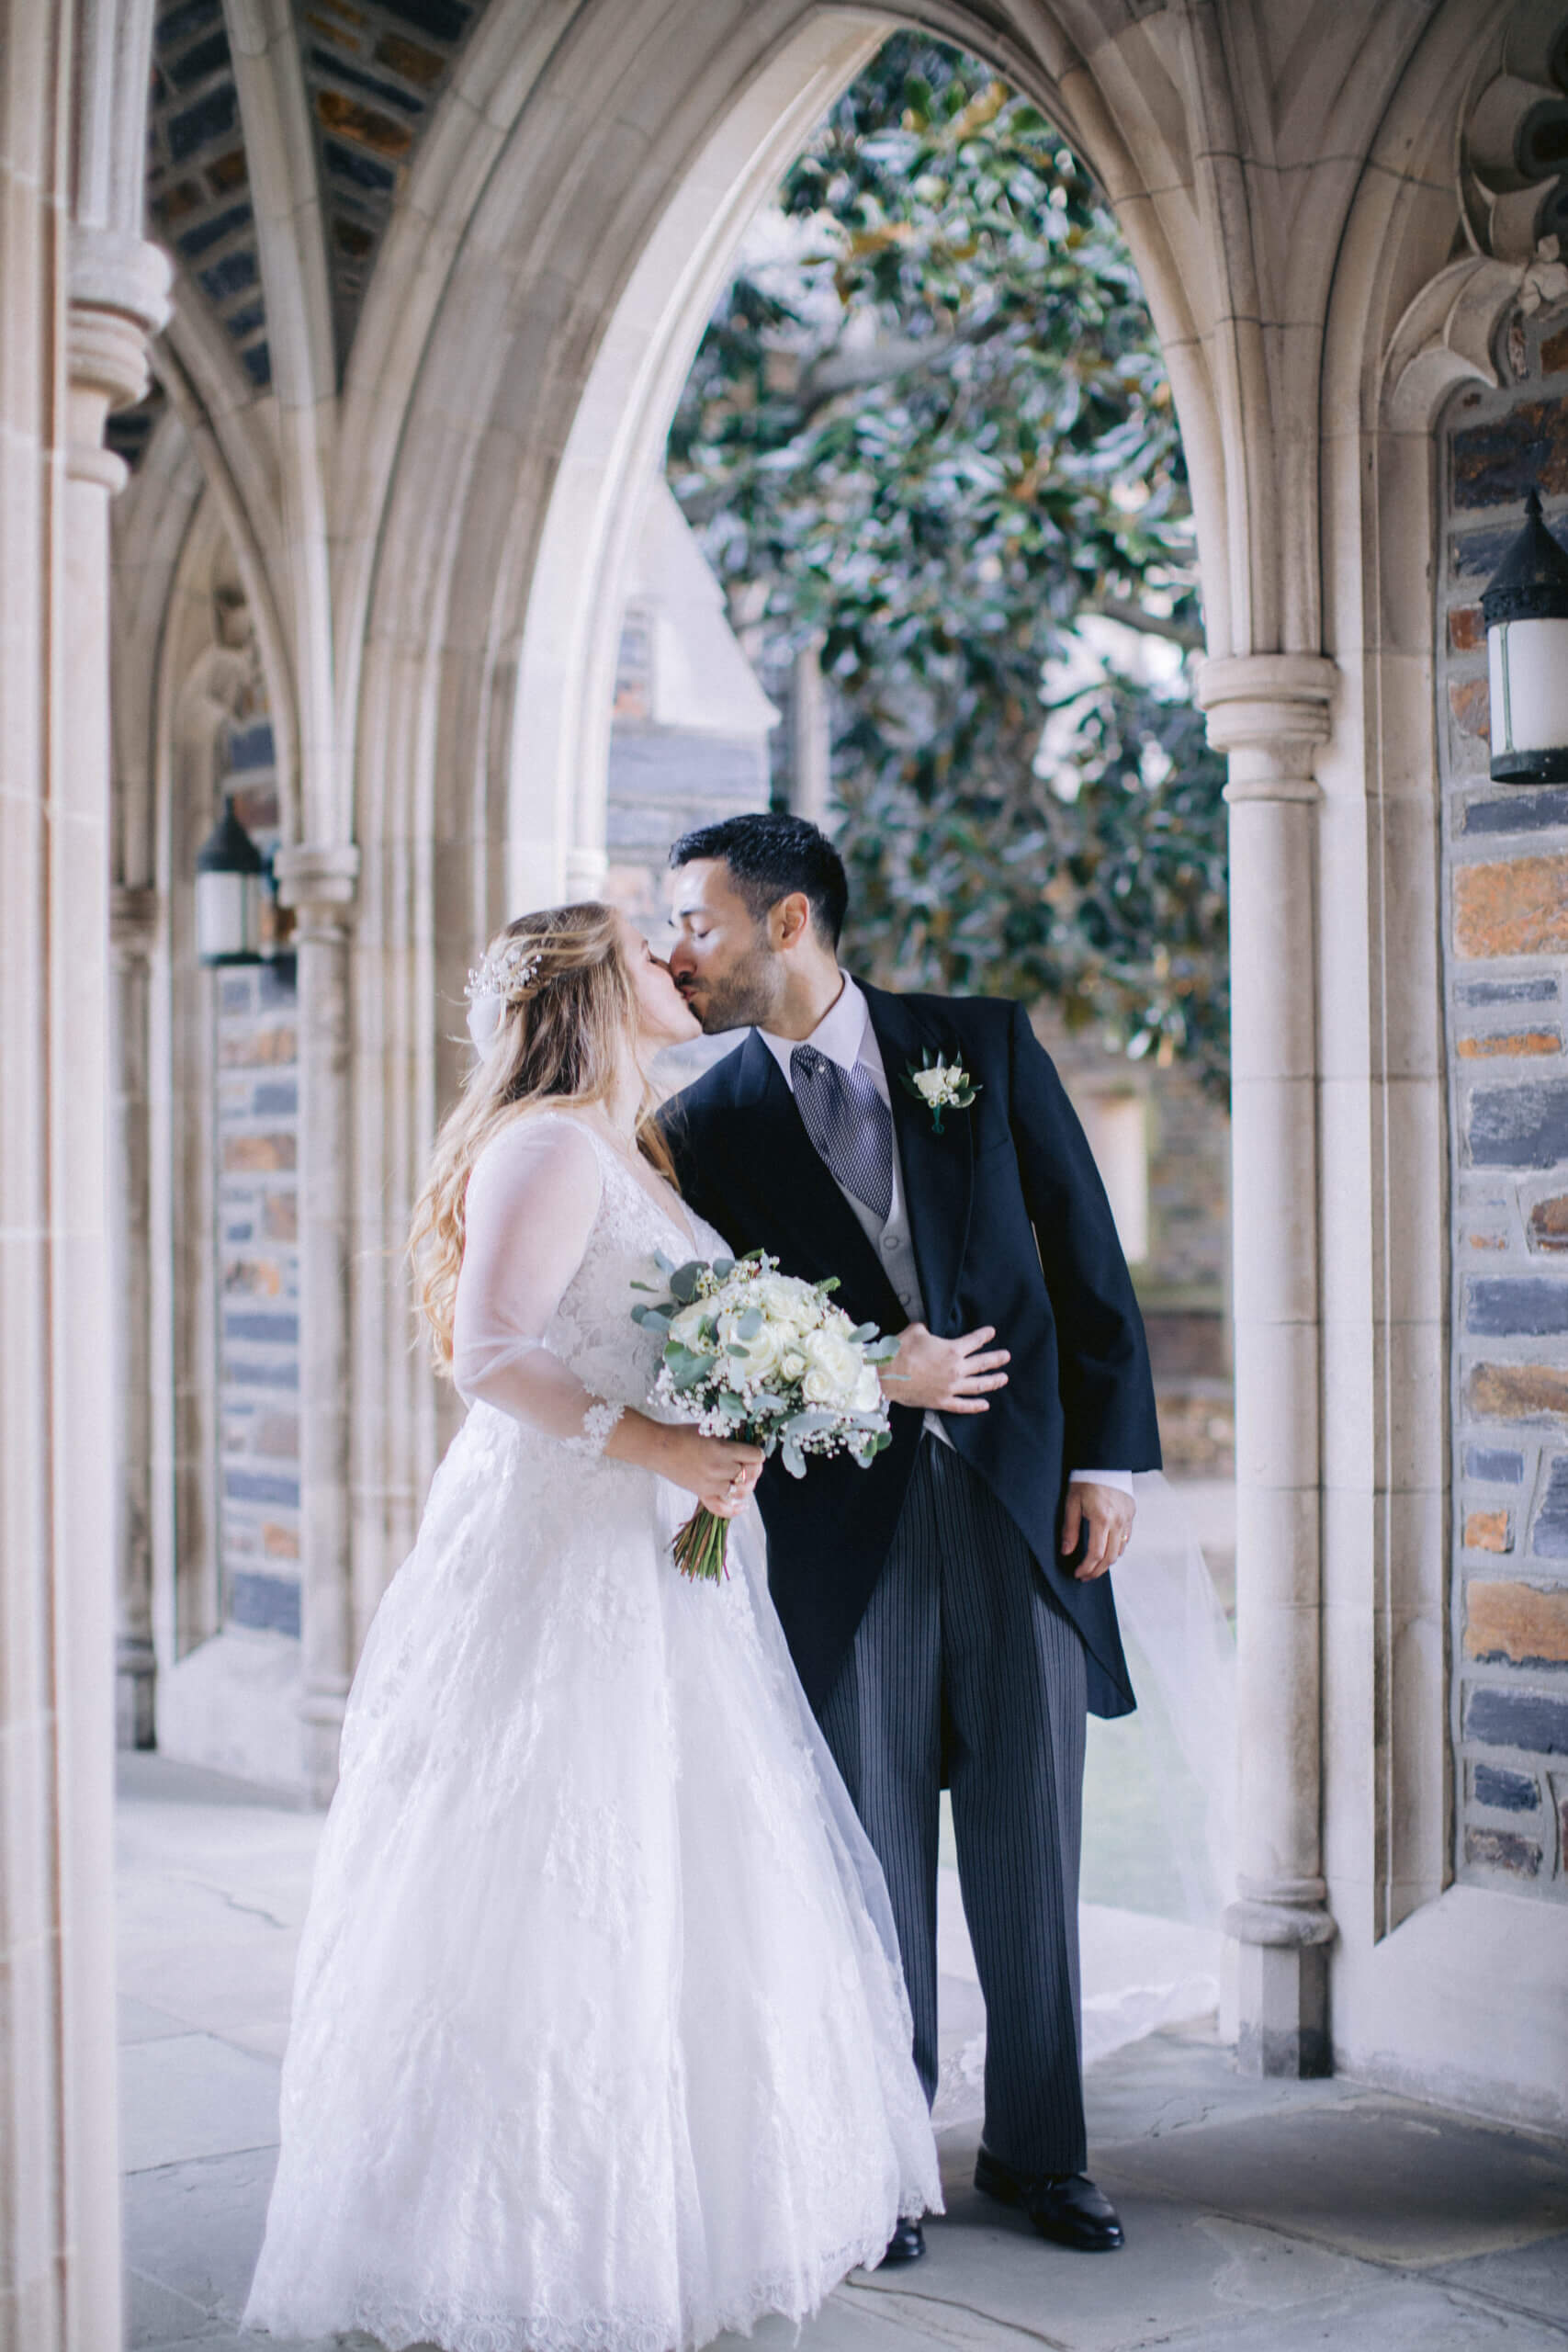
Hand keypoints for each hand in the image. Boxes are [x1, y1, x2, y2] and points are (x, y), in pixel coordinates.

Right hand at [659, 1428, 764, 1517]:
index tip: (754, 1452)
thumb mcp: (709, 1429)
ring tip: (744, 1478)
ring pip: (740, 1490)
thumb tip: (747, 1443)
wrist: (658, 1448)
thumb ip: (729, 1437)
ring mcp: (710, 1484)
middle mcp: (719, 1469)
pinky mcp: (701, 1494)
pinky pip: (721, 1508)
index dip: (758, 1453)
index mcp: (723, 1450)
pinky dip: (734, 1510)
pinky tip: (742, 1506)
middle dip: (753, 1468)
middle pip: (749, 1473)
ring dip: (745, 1485)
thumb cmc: (682, 1434)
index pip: (755, 1456)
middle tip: (750, 1463)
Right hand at [881, 1322, 1009, 1414]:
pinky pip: (963, 1406)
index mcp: (952, 1350)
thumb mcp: (916, 1330)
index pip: (974, 1341)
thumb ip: (928, 1329)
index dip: (984, 1335)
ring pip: (979, 1386)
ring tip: (1004, 1378)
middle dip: (997, 1359)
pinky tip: (985, 1405)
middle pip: (983, 1364)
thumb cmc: (901, 1351)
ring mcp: (951, 1387)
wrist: (887, 1376)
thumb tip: (929, 1329)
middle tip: (1006, 1356)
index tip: (992, 1332)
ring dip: (993, 1381)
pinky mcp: (942, 1401)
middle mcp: (956, 1370)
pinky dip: (975, 1406)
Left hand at [1062, 1480, 1133, 1580]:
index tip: (1078, 1574)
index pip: (1096, 1554)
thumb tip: (1066, 1552)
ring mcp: (1127, 1519)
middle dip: (1097, 1571)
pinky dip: (1116, 1549)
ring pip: (1120, 1550)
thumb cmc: (1085, 1481)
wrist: (1104, 1462)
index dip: (1086, 1568)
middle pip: (1110, 1557)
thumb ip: (1069, 1529)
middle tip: (1085, 1576)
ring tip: (1093, 1566)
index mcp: (1101, 1519)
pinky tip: (1105, 1550)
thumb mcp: (1071, 1503)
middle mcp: (1118, 1521)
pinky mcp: (1131, 1514)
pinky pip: (1126, 1539)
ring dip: (1107, 1562)